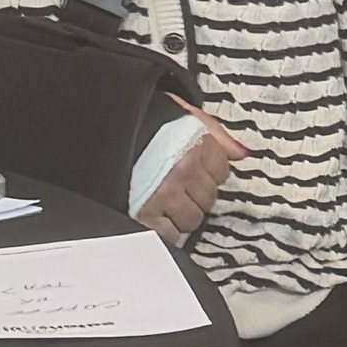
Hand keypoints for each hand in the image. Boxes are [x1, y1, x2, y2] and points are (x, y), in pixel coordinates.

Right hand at [137, 103, 247, 250]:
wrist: (105, 125)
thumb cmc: (142, 119)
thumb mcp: (183, 113)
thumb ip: (216, 133)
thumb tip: (241, 153)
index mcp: (195, 144)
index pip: (221, 172)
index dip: (208, 173)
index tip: (195, 171)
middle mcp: (183, 170)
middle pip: (208, 200)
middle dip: (195, 195)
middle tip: (177, 186)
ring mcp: (164, 193)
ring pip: (191, 220)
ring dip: (181, 214)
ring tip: (164, 200)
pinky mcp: (145, 212)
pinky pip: (167, 234)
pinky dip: (164, 229)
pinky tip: (155, 215)